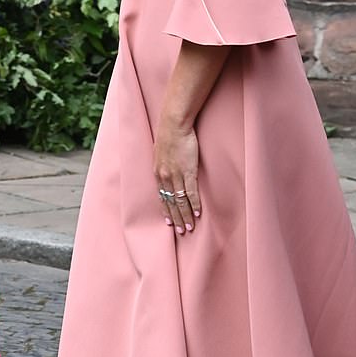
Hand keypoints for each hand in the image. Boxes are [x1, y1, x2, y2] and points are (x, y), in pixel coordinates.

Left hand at [153, 114, 200, 234]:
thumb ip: (163, 165)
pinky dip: (194, 204)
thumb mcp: (160, 153)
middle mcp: (165, 177)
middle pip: (170, 203)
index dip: (166, 211)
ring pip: (180, 201)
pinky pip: (191, 192)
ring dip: (185, 216)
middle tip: (181, 231)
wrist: (174, 125)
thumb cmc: (168, 136)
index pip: (161, 197)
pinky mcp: (188, 171)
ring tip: (190, 227)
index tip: (170, 222)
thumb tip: (168, 171)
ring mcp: (176, 175)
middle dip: (176, 218)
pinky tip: (197, 214)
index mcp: (157, 173)